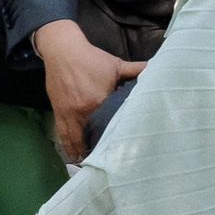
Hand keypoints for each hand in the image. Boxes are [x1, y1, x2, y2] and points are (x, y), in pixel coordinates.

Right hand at [31, 21, 146, 161]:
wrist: (63, 50)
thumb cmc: (91, 58)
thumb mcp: (116, 64)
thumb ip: (137, 71)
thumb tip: (156, 69)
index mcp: (98, 101)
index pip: (109, 124)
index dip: (114, 137)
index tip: (121, 149)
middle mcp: (82, 111)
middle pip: (91, 136)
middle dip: (98, 149)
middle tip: (107, 162)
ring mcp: (68, 113)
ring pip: (74, 138)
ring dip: (81, 151)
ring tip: (89, 163)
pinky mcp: (58, 111)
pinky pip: (62, 133)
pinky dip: (67, 144)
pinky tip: (72, 154)